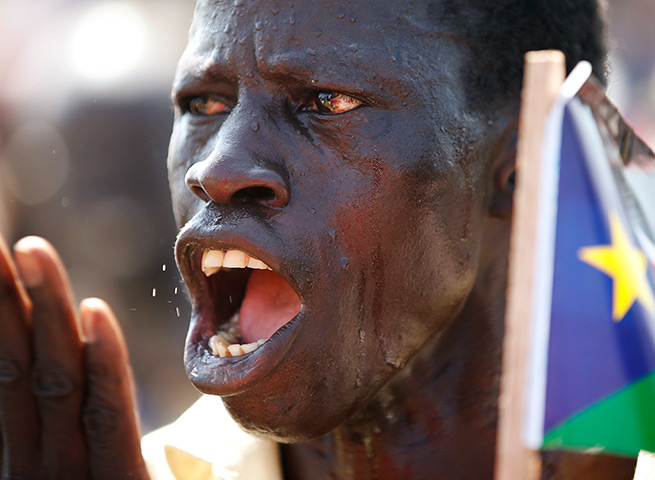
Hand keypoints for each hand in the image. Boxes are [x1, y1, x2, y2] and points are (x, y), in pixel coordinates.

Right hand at [0, 235, 148, 478]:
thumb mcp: (82, 476)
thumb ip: (80, 432)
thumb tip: (76, 365)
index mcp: (31, 452)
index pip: (12, 371)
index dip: (4, 316)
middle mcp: (39, 457)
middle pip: (24, 362)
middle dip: (8, 298)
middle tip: (0, 241)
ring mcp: (69, 474)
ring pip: (56, 376)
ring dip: (43, 309)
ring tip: (32, 248)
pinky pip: (108, 414)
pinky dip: (101, 360)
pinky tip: (93, 310)